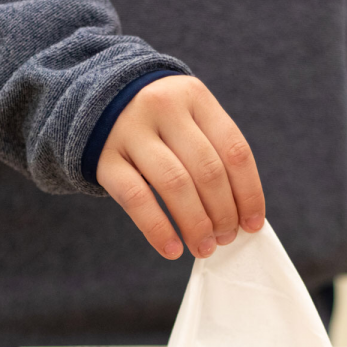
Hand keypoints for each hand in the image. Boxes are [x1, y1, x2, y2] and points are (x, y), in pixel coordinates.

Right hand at [96, 75, 264, 258]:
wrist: (93, 100)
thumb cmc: (157, 121)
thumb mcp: (187, 118)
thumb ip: (213, 153)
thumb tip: (242, 215)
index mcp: (194, 97)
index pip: (234, 151)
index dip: (248, 193)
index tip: (252, 224)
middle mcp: (163, 107)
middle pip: (207, 170)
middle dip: (223, 213)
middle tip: (226, 238)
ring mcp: (130, 130)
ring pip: (175, 185)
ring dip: (195, 224)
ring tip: (204, 248)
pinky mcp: (104, 157)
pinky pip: (136, 199)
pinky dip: (158, 229)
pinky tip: (172, 249)